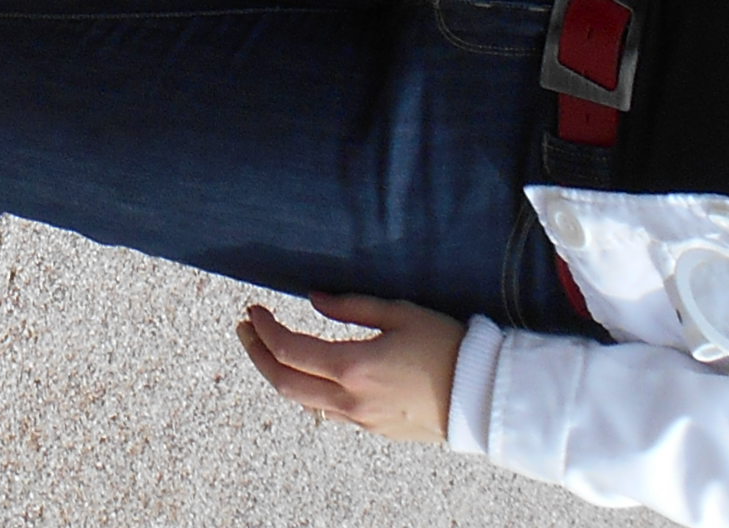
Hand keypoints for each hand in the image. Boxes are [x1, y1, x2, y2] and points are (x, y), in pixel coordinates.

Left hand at [235, 296, 462, 444]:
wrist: (483, 398)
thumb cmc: (446, 347)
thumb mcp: (399, 314)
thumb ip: (351, 306)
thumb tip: (313, 300)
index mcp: (353, 367)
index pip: (288, 351)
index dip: (263, 329)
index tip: (253, 309)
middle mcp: (350, 399)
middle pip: (283, 383)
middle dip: (257, 355)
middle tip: (245, 329)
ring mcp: (360, 419)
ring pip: (303, 402)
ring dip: (279, 374)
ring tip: (270, 347)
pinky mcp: (374, 429)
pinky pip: (327, 411)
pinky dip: (307, 390)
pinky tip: (308, 372)